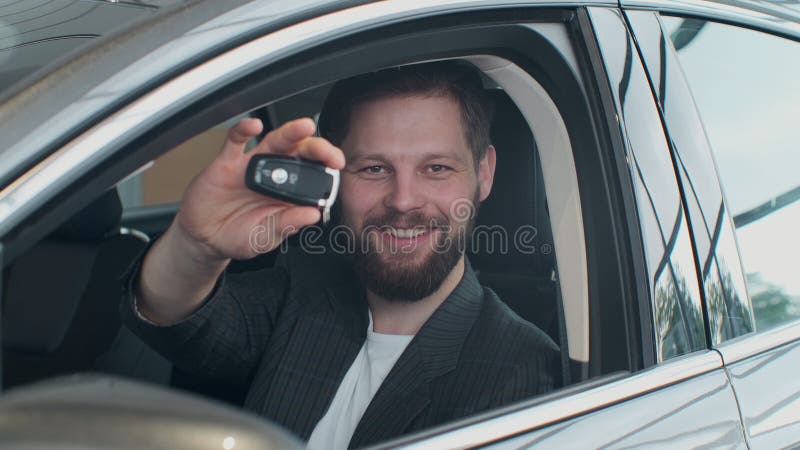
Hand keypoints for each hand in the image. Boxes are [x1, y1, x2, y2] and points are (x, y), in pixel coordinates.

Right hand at [175, 117, 344, 260]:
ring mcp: (251, 165)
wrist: (205, 238)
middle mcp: (274, 174)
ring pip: (274, 141)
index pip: (313, 173)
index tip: (337, 168)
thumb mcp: (266, 236)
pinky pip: (235, 141)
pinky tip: (253, 125)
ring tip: (304, 127)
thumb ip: (287, 224)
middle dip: (317, 148)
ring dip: (290, 132)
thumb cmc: (238, 235)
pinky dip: (243, 129)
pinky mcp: (226, 163)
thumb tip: (312, 215)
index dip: (326, 168)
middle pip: (300, 152)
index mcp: (289, 191)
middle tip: (328, 153)